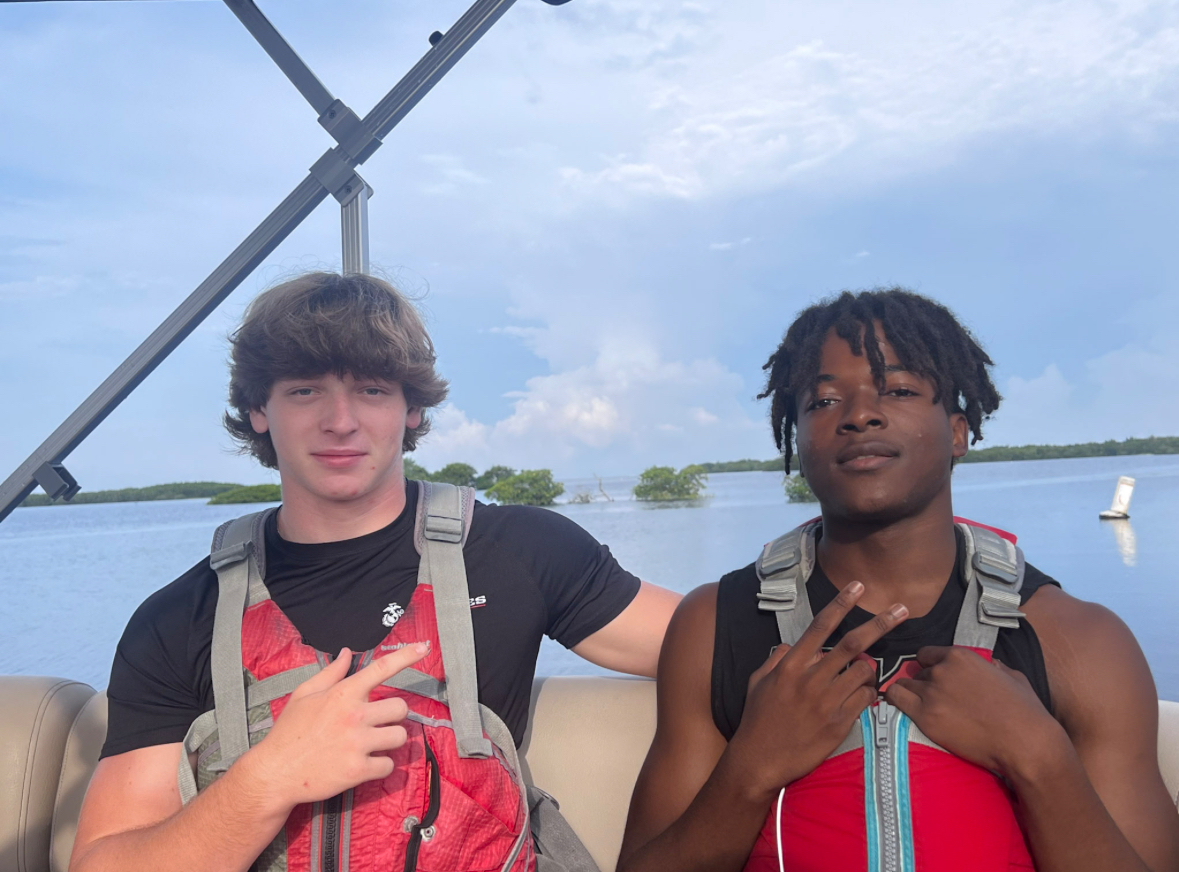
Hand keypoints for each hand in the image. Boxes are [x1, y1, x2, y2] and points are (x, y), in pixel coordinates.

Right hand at [243, 643, 428, 809]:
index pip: (381, 668)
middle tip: (377, 722)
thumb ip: (330, 673)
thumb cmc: (288, 732)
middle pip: (401, 708)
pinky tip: (365, 764)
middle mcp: (354, 715)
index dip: (406, 656)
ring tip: (373, 743)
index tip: (424, 647)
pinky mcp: (358, 770)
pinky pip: (389, 765)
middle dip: (393, 715)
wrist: (274, 773)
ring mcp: (358, 743)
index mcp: (343, 694)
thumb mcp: (304, 695)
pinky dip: (381, 766)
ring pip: (400, 736)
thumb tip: (348, 653)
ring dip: (391, 740)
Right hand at [726, 582, 908, 797]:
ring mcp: (827, 702)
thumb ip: (775, 659)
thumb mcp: (758, 682)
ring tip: (864, 674)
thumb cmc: (757, 720)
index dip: (841, 604)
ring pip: (864, 673)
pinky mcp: (839, 724)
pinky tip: (862, 696)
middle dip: (880, 623)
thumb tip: (791, 645)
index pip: (820, 627)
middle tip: (902, 610)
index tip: (858, 587)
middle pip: (853, 644)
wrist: (760, 760)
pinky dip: (868, 693)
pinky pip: (865, 700)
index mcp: (790, 665)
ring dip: (869, 669)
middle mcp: (812, 679)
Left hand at [884, 646, 1067, 777]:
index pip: (927, 654)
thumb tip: (991, 665)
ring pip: (903, 686)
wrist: (1024, 743)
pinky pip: (895, 700)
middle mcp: (941, 671)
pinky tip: (902, 710)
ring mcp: (931, 693)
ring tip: (918, 707)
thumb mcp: (1012, 677)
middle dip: (923, 684)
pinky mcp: (925, 717)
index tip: (936, 679)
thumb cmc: (1025, 711)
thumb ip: (994, 667)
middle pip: (917, 672)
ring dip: (909, 694)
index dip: (931, 667)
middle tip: (935, 701)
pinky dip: (896, 703)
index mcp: (960, 656)